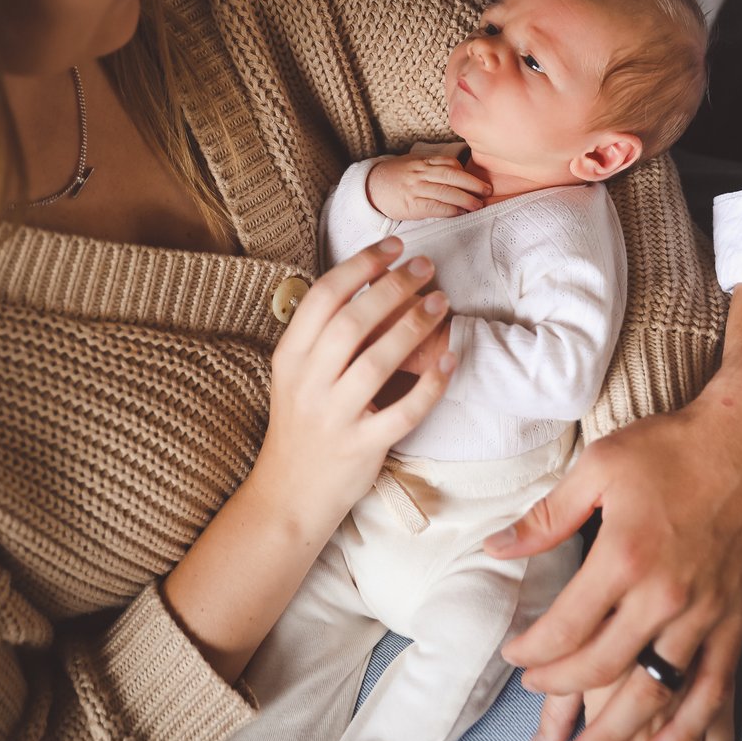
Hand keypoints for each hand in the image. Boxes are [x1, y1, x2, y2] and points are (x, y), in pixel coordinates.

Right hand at [248, 238, 455, 534]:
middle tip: (425, 266)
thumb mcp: (296, 373)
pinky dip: (430, 385)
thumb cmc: (302, 423)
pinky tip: (451, 359)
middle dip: (392, 287)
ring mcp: (333, 417)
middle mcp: (307, 383)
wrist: (289, 495)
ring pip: (377, 363)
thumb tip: (371, 279)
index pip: (323, 297)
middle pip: (351, 323)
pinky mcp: (361, 447)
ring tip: (441, 302)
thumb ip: (322, 333)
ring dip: (413, 327)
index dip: (360, 265)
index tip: (394, 245)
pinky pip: (403, 412)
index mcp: (290, 356)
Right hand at [367, 153, 488, 218]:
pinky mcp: (411, 205)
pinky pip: (435, 206)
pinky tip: (460, 213)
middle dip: (473, 183)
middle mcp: (421, 173)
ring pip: (446, 191)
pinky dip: (450, 210)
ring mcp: (416, 188)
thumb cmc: (395, 177)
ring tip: (479, 205)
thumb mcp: (413, 165)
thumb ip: (434, 167)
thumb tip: (459, 174)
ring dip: (466, 198)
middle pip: (452, 175)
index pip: (450, 163)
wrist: (370, 187)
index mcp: (423, 161)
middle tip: (488, 190)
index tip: (479, 181)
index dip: (466, 172)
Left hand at [485, 390, 741, 740]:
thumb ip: (546, 516)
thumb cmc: (671, 446)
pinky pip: (710, 692)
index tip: (514, 654)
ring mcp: (704, 613)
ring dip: (612, 733)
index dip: (531, 650)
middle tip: (536, 687)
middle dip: (558, 686)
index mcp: (623, 554)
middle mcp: (664, 594)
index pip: (564, 626)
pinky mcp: (736, 621)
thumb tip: (495, 547)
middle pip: (600, 667)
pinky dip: (683, 730)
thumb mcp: (599, 466)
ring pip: (651, 694)